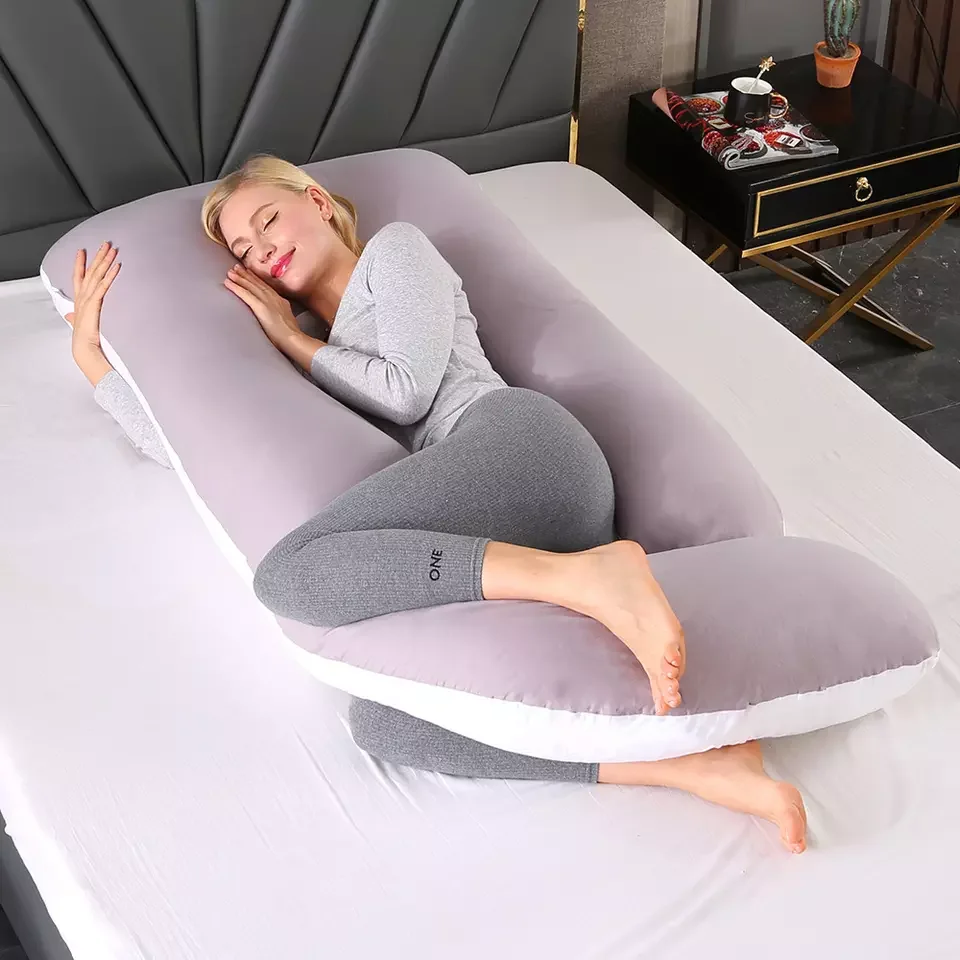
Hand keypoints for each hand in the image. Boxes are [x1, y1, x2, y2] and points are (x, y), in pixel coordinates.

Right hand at [66, 242, 119, 384]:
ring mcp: (88, 298)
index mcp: (79, 299)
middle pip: (90, 271)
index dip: (80, 263)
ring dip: (105, 261)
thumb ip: (74, 316)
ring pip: (97, 275)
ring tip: (112, 249)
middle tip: (105, 243)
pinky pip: (104, 286)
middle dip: (97, 256)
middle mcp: (82, 295)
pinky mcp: (95, 303)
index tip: (82, 250)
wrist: (83, 347)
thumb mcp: (77, 322)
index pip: (78, 276)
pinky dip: (110, 275)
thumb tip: (69, 315)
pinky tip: (117, 266)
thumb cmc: (82, 336)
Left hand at [224, 264, 305, 350]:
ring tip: (230, 272)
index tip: (249, 272)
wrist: (293, 339)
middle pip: (258, 283)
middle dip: (247, 274)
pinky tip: (228, 283)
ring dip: (239, 278)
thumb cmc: (291, 336)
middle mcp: (274, 298)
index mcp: (281, 301)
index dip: (257, 279)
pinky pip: (246, 294)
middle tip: (236, 267)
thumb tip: (275, 317)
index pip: (267, 287)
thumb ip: (280, 315)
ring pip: (251, 286)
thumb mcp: (288, 321)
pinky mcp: (260, 307)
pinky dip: (236, 287)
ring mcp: (268, 301)